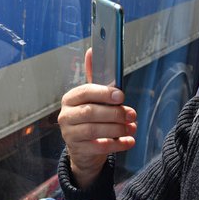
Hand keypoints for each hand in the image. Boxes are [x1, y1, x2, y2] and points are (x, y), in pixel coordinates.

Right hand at [58, 48, 136, 186]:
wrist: (84, 149)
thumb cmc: (91, 118)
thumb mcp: (93, 98)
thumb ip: (95, 77)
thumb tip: (92, 49)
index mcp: (71, 98)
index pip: (85, 92)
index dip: (104, 93)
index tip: (121, 96)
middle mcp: (66, 115)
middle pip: (90, 112)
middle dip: (114, 113)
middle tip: (132, 114)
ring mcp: (69, 134)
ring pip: (94, 130)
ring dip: (117, 129)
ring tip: (132, 128)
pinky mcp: (77, 150)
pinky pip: (99, 147)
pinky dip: (116, 144)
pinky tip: (129, 142)